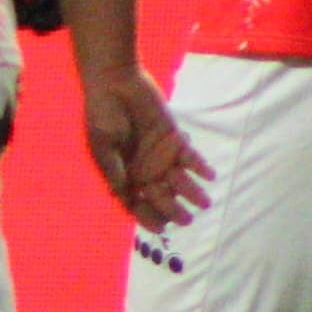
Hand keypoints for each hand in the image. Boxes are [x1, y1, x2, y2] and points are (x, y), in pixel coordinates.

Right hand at [81, 68, 208, 231]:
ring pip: (178, 180)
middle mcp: (144, 169)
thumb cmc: (102, 113)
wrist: (115, 81)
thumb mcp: (102, 145)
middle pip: (160, 196)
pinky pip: (189, 157)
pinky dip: (200, 166)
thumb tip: (124, 196)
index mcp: (123, 175)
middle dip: (173, 210)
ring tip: (204, 202)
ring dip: (192, 192)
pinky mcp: (174, 138)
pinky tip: (209, 175)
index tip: (160, 229)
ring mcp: (160, 155)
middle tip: (186, 219)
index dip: (147, 217)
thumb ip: (114, 170)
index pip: (136, 203)